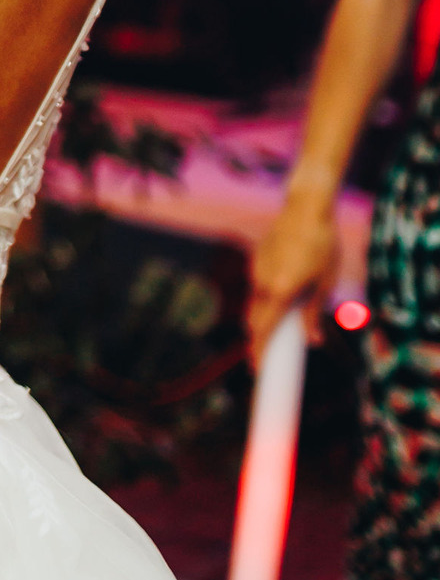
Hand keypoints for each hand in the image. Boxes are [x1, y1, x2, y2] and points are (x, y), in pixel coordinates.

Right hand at [246, 182, 338, 364]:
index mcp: (280, 293)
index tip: (258, 371)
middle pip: (254, 321)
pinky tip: (285, 285)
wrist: (306, 208)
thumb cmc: (322, 246)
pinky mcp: (256, 259)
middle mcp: (262, 284)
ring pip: (255, 302)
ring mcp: (256, 270)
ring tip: (283, 318)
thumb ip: (314, 314)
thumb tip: (312, 342)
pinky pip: (258, 284)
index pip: (262, 332)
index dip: (258, 353)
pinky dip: (266, 295)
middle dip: (259, 338)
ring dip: (264, 315)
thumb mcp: (325, 283)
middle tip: (270, 353)